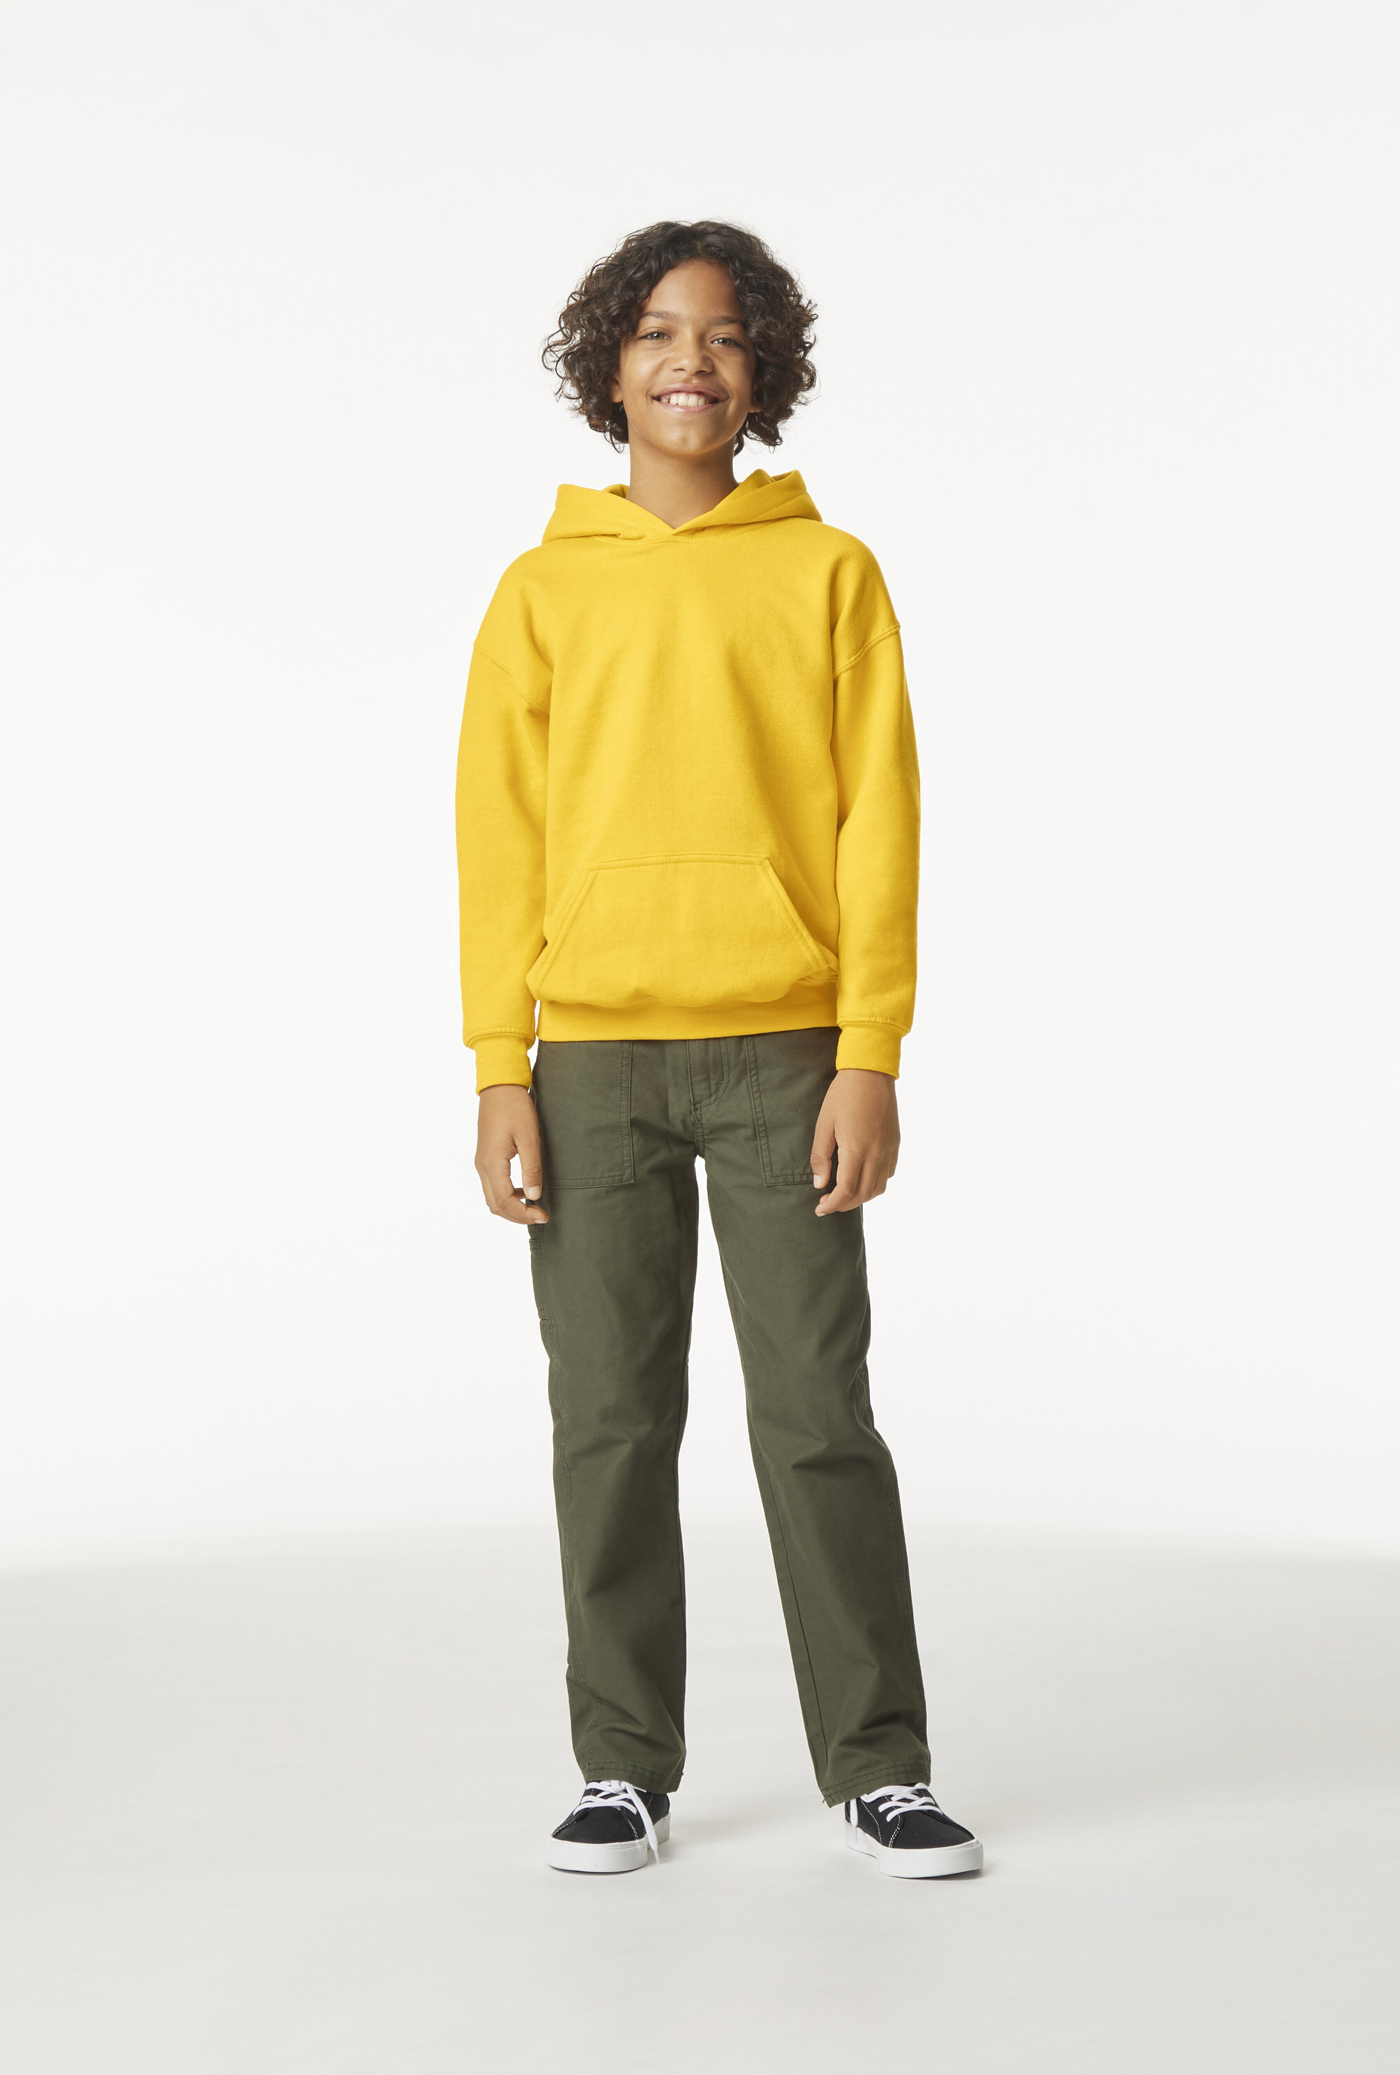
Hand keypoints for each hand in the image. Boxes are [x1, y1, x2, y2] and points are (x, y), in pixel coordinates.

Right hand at [475, 1084, 548, 1224]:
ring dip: (511, 1207)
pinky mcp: (485, 1157)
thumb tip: (535, 1197)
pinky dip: (507, 1195)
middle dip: (517, 1216)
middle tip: (541, 1216)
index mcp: (492, 1163)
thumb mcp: (529, 1137)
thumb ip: (532, 1168)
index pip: (505, 1202)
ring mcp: (481, 1162)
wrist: (499, 1086)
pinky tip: (526, 1190)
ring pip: (492, 1197)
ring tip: (534, 1208)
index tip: (544, 1216)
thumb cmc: (515, 1107)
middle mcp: (482, 1166)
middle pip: (495, 1205)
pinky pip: (493, 1185)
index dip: (524, 1214)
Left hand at [810, 1069, 899, 1214]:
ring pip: (878, 1187)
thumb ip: (820, 1157)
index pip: (846, 1190)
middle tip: (827, 1203)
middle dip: (844, 1205)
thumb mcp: (824, 1124)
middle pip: (863, 1194)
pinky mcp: (895, 1142)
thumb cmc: (843, 1095)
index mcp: (857, 1149)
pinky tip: (861, 1177)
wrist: (871, 1072)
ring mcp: (889, 1148)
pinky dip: (875, 1183)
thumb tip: (820, 1184)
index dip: (832, 1204)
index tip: (819, 1209)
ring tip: (844, 1194)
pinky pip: (888, 1173)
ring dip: (860, 1197)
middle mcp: (877, 1153)